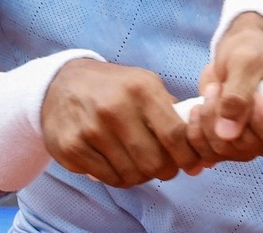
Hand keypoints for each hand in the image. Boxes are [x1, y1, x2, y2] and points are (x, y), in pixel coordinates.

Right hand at [39, 59, 215, 187]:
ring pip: (131, 175)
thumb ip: (172, 112)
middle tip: (164, 166)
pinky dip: (118, 177)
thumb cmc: (114, 87)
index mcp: (141, 89)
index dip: (189, 156)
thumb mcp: (146, 84)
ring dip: (142, 176)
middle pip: (154, 162)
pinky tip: (118, 164)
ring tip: (140, 164)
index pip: (175, 135)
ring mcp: (91, 130)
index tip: (192, 164)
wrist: (61, 83)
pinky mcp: (71, 148)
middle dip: (166, 170)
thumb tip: (202, 147)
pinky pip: (108, 178)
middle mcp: (116, 109)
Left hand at [197, 13, 262, 161]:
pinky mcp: (238, 148)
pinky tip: (197, 111)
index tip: (251, 95)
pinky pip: (213, 154)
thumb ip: (238, 93)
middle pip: (254, 147)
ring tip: (209, 92)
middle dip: (227, 118)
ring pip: (230, 151)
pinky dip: (198, 134)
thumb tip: (228, 133)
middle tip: (217, 89)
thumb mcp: (245, 61)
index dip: (261, 121)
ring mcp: (261, 145)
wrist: (237, 54)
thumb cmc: (251, 51)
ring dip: (209, 123)